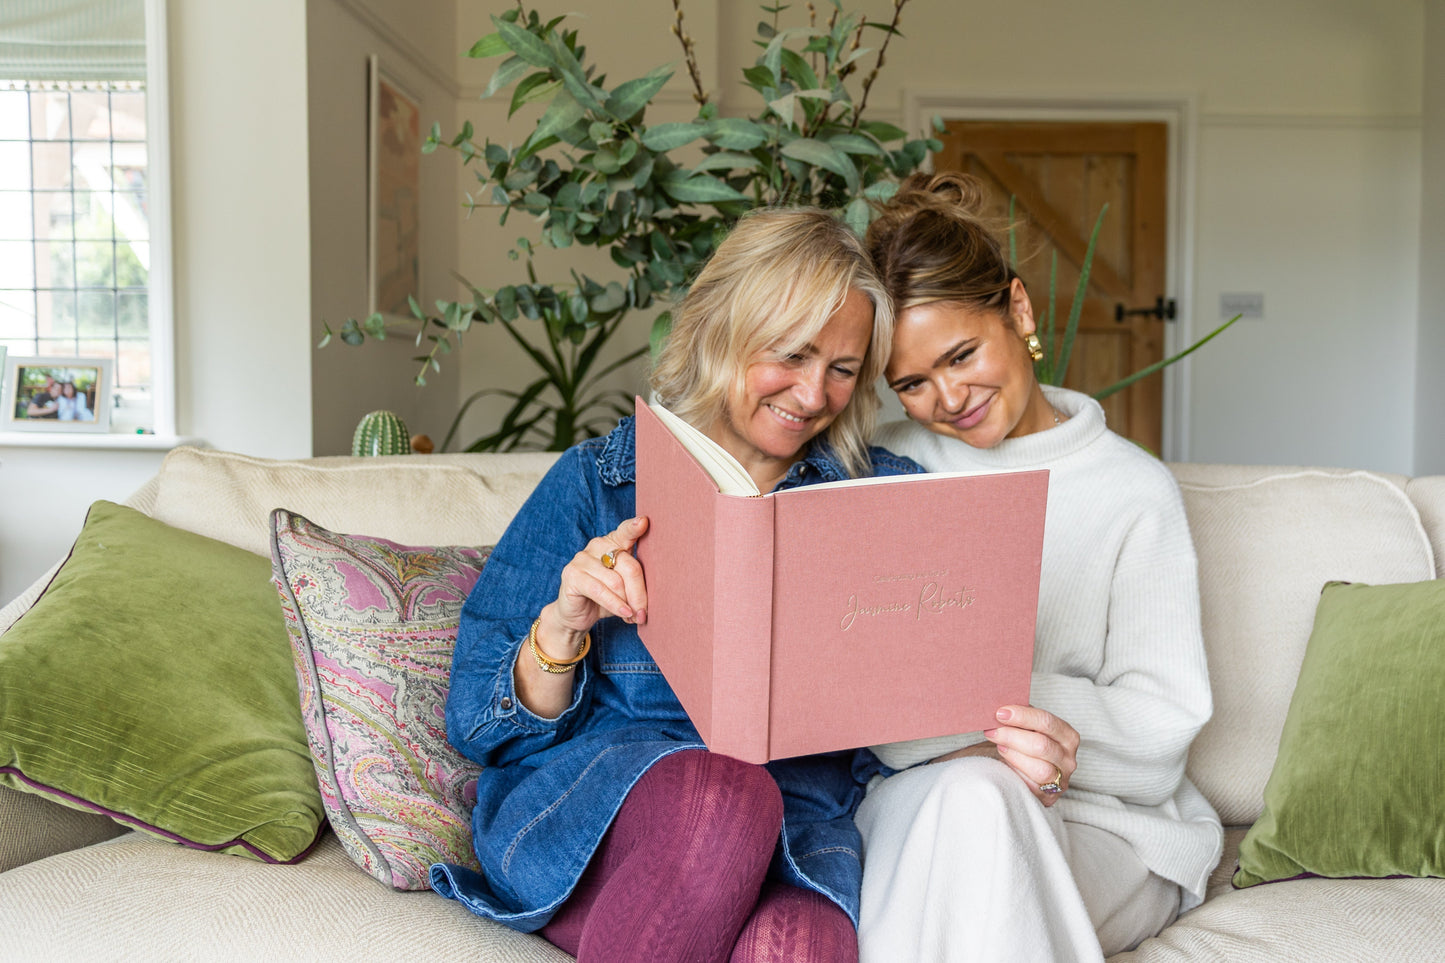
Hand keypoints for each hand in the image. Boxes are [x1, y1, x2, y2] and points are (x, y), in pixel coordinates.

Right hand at [549, 516, 649, 641]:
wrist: (576, 615)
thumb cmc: (605, 598)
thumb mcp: (625, 588)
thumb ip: (636, 584)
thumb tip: (651, 598)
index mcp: (613, 543)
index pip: (625, 532)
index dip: (634, 527)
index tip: (644, 522)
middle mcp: (597, 545)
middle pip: (629, 566)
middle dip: (640, 593)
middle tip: (644, 613)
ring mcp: (582, 558)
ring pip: (616, 581)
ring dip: (628, 602)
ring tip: (633, 617)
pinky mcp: (572, 574)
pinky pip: (600, 590)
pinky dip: (614, 604)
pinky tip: (624, 613)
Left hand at [983, 704, 1079, 806]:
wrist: (1029, 774)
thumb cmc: (1028, 744)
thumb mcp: (1030, 729)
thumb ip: (1021, 718)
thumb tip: (999, 707)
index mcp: (1067, 735)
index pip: (1046, 722)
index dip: (1022, 716)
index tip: (1000, 713)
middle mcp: (1069, 758)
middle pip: (1041, 745)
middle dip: (1012, 736)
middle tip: (992, 730)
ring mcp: (1061, 779)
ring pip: (1039, 768)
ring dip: (1013, 756)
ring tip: (999, 747)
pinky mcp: (1049, 797)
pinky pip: (1032, 787)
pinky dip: (1016, 774)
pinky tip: (1005, 765)